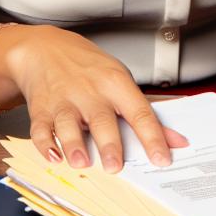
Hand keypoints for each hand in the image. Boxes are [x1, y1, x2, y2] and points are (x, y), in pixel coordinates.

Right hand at [5, 25, 187, 171]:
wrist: (47, 49)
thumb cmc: (89, 68)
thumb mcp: (119, 79)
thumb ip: (144, 111)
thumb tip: (174, 140)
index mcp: (116, 84)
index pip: (139, 112)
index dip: (152, 137)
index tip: (162, 158)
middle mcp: (90, 92)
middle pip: (102, 119)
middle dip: (109, 144)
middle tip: (116, 166)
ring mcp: (64, 101)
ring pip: (68, 125)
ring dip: (74, 145)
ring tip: (81, 162)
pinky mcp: (41, 110)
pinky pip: (40, 129)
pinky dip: (45, 145)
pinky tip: (53, 156)